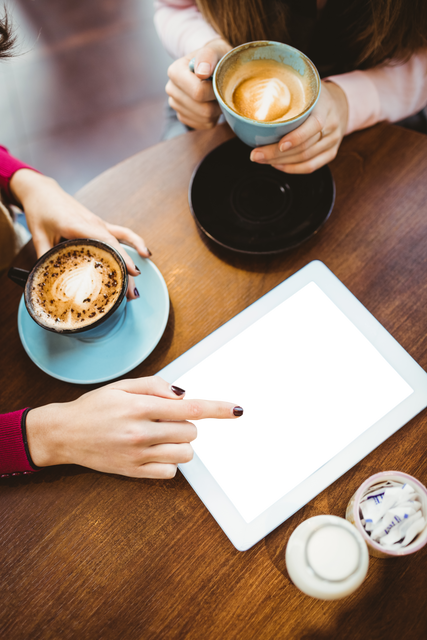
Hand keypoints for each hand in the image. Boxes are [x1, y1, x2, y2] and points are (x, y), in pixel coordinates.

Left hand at [9, 170, 150, 299]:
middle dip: (127, 268)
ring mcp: (99, 223)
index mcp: (77, 225)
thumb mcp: (38, 236)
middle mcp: (93, 223)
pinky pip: (122, 232)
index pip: (106, 241)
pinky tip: (145, 253)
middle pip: (116, 246)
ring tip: (139, 277)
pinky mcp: (100, 224)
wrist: (43, 191)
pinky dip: (134, 242)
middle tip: (131, 292)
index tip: (131, 273)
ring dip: (133, 256)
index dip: (120, 257)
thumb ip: (45, 257)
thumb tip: (48, 278)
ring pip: (122, 240)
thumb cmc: (40, 210)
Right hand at [25, 376, 245, 478]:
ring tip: (162, 433)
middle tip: (170, 417)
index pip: (191, 408)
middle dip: (190, 423)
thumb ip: (157, 386)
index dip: (219, 409)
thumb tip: (186, 393)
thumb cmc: (96, 406)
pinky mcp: (134, 473)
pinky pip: (170, 472)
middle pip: (193, 433)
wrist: (66, 434)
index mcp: (140, 407)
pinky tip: (154, 449)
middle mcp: (142, 433)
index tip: (238, 410)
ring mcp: (138, 456)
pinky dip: (170, 460)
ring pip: (186, 454)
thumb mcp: (123, 385)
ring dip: (182, 442)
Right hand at [166, 37, 231, 129]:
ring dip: (217, 110)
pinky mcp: (183, 117)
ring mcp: (176, 105)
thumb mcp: (214, 50)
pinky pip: (204, 125)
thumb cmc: (214, 58)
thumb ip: (208, 57)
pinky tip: (212, 103)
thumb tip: (202, 72)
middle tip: (222, 89)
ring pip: (204, 118)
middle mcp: (171, 90)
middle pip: (202, 109)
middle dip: (217, 102)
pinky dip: (213, 117)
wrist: (210, 66)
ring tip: (216, 95)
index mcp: (175, 72)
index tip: (221, 81)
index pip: (198, 92)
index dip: (215, 90)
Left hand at [250, 81, 348, 173]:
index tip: (279, 144)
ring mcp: (332, 142)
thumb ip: (288, 95)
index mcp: (325, 109)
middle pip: (304, 148)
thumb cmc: (316, 97)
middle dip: (276, 154)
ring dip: (280, 162)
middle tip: (255, 155)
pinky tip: (278, 165)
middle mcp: (332, 127)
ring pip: (305, 159)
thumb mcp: (306, 90)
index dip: (296, 138)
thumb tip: (256, 103)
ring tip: (262, 159)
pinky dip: (292, 169)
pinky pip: (310, 167)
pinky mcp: (331, 154)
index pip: (314, 126)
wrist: (341, 103)